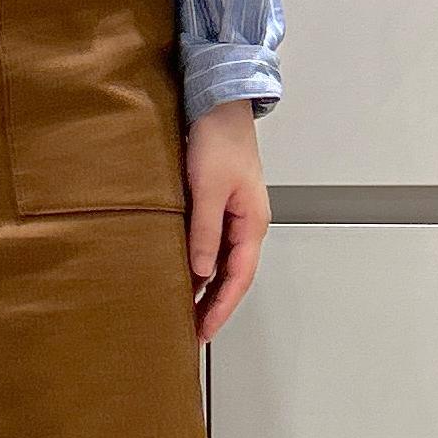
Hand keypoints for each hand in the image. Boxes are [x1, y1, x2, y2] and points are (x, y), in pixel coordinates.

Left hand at [184, 99, 271, 343]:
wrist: (218, 103)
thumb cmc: (218, 140)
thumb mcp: (207, 189)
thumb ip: (204, 232)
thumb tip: (201, 273)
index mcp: (252, 223)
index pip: (239, 278)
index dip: (222, 308)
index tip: (205, 332)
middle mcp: (247, 225)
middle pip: (233, 277)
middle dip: (215, 307)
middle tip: (192, 335)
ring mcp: (234, 217)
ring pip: (223, 265)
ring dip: (207, 291)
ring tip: (186, 315)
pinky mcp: (219, 209)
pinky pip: (212, 248)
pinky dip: (201, 269)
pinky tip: (185, 280)